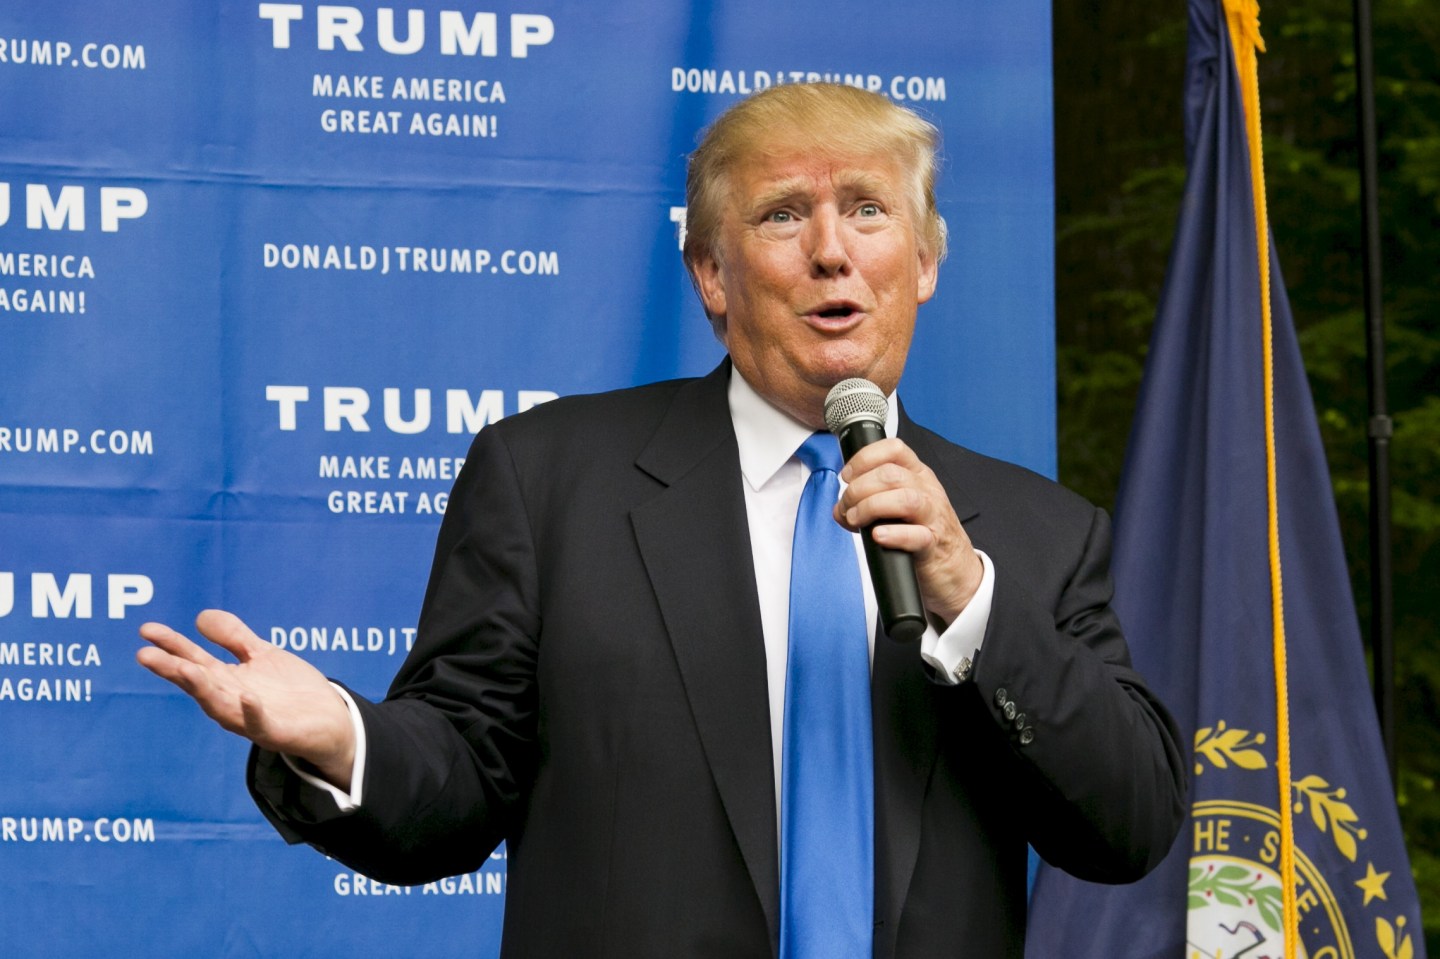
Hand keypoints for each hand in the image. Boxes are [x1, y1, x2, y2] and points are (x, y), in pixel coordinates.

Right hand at [136, 609, 355, 788]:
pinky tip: (247, 697)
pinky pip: (261, 724)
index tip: (146, 630)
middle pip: (198, 684)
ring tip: (185, 670)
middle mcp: (231, 701)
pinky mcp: (275, 733)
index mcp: (227, 681)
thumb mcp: (261, 655)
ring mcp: (251, 719)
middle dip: (173, 670)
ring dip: (202, 689)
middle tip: (145, 655)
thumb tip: (200, 616)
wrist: (331, 721)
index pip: (193, 661)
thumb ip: (233, 637)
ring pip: (220, 706)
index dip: (171, 646)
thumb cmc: (290, 690)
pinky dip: (252, 713)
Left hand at [835, 438, 983, 624]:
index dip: (865, 458)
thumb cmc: (924, 534)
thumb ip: (868, 504)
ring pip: (905, 499)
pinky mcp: (933, 545)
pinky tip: (878, 536)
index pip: (894, 449)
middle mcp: (927, 491)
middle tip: (847, 507)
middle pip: (891, 474)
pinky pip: (917, 535)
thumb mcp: (897, 510)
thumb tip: (839, 509)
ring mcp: (933, 517)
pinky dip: (894, 535)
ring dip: (871, 507)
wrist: (954, 569)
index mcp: (917, 476)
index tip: (847, 476)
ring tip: (857, 519)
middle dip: (859, 489)